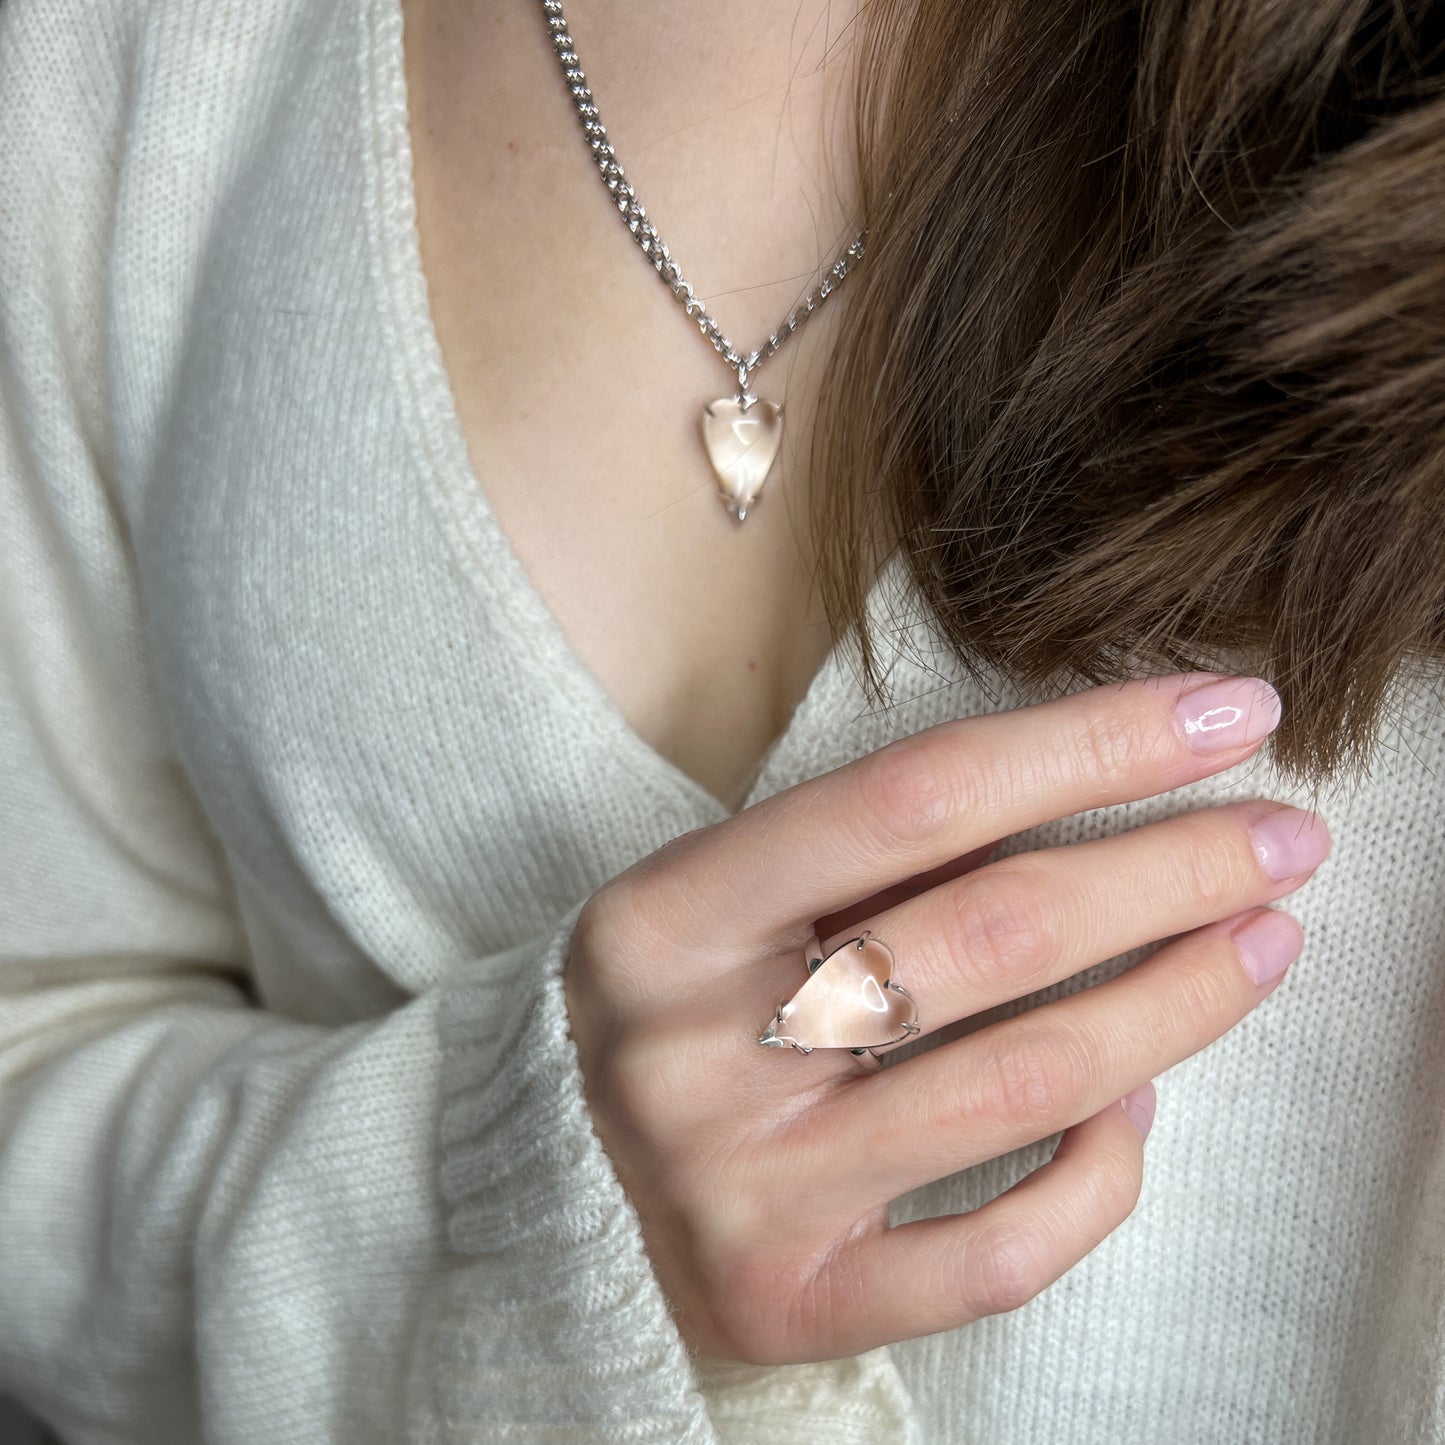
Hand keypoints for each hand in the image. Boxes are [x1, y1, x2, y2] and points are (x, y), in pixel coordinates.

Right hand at [563, 672, 1328, 1364]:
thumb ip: (871, 858)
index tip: (1224, 713)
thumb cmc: (680, 1008)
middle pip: (986, 935)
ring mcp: (739, 1188)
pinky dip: (1099, 1177)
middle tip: (1284, 837)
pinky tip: (1142, 1106)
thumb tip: (1104, 792)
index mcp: (663, 916)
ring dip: (1175, 1006)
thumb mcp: (726, 900)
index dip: (1089, 746)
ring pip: (1016, 1088)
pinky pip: (993, 1254)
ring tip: (1263, 943)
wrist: (559, 1185)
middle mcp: (690, 1050)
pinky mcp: (789, 1300)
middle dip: (1169, 871)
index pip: (914, 798)